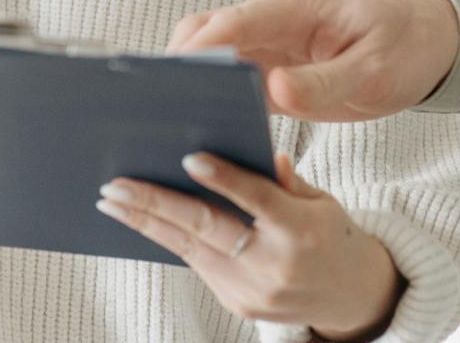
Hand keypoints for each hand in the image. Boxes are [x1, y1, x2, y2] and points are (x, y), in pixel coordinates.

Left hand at [97, 150, 403, 340]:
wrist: (348, 296)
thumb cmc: (331, 234)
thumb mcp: (322, 201)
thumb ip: (288, 182)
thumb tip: (262, 155)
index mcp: (301, 231)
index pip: (257, 199)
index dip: (224, 179)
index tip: (187, 158)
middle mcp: (273, 265)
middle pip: (207, 229)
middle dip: (156, 204)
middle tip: (116, 185)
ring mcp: (251, 291)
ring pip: (190, 249)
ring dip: (147, 223)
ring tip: (112, 201)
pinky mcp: (236, 304)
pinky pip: (197, 264)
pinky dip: (169, 239)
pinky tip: (144, 219)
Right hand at [169, 0, 459, 121]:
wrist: (426, 47)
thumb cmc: (403, 48)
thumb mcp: (374, 72)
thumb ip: (325, 82)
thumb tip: (274, 91)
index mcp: (296, 7)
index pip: (233, 21)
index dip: (198, 48)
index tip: (170, 77)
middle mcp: (274, 21)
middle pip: (207, 33)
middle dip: (178, 64)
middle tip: (159, 107)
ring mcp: (270, 46)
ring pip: (211, 58)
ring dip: (190, 85)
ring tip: (167, 127)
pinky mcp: (273, 72)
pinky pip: (231, 84)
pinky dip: (213, 103)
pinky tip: (201, 136)